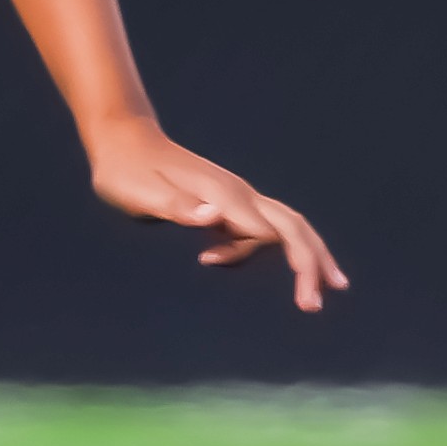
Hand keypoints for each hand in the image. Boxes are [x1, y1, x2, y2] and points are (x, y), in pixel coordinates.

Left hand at [88, 123, 346, 312]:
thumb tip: (214, 218)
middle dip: (312, 263)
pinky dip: (275, 248)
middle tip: (315, 305)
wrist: (122, 140)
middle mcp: (237, 194)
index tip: (291, 299)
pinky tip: (264, 264)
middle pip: (293, 226)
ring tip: (324, 288)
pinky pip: (263, 227)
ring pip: (287, 224)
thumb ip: (176, 207)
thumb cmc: (125, 172)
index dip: (291, 264)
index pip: (270, 233)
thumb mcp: (139, 194)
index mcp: (222, 196)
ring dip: (307, 254)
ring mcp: (235, 196)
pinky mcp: (228, 201)